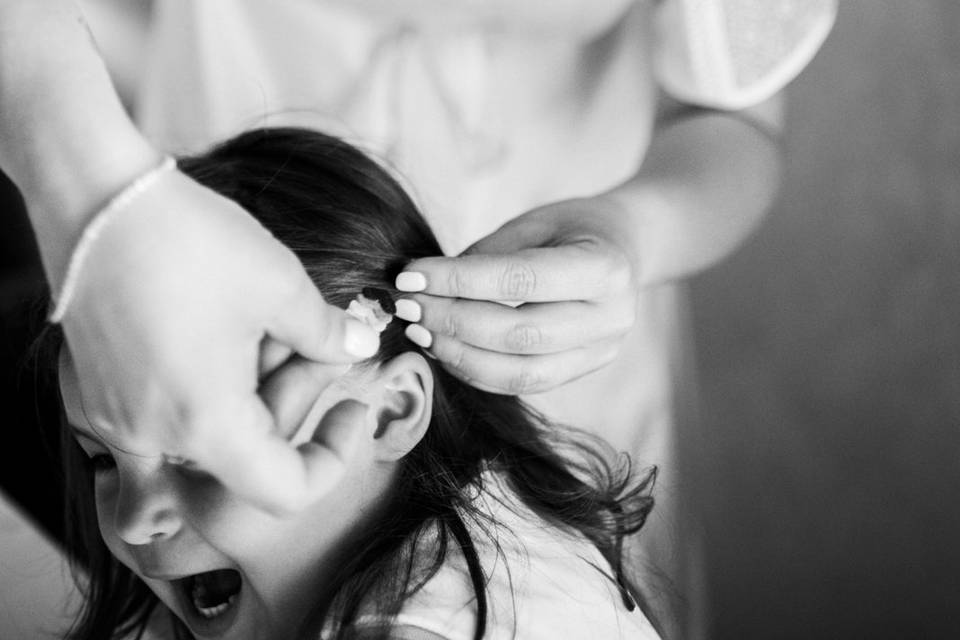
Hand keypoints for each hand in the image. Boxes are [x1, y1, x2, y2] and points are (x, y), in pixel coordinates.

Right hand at [59, 169, 379, 512]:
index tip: (352, 410)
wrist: (94, 197)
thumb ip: (327, 335)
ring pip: (210, 433)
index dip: (332, 461)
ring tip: (261, 325)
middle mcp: (154, 439)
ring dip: (253, 391)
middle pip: (248, 453)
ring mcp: (120, 418)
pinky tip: (221, 332)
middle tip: (309, 338)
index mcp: (206, 426)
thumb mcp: (281, 287)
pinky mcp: (102, 392)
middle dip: (293, 398)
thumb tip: (360, 348)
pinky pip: (169, 415)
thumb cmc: (189, 241)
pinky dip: (209, 388)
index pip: (285, 491)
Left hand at [394, 197, 638, 393]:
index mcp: (605, 268)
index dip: (459, 281)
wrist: (626, 248)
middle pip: (518, 334)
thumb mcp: (535, 223)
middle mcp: (610, 318)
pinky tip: (444, 348)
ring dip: (459, 355)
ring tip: (420, 331)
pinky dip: (476, 370)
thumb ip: (487, 255)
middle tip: (407, 306)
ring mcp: (600, 352)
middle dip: (452, 321)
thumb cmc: (574, 228)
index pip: (520, 280)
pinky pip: (522, 384)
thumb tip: (424, 286)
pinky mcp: (581, 371)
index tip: (409, 275)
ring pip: (519, 373)